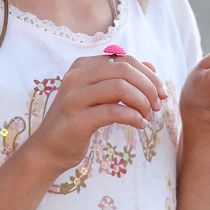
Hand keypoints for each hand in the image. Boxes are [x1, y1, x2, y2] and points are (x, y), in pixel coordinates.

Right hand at [27, 54, 168, 174]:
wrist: (48, 149)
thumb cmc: (78, 121)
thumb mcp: (99, 95)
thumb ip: (122, 80)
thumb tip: (152, 66)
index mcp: (82, 66)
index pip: (124, 59)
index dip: (148, 74)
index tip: (161, 93)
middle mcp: (76, 76)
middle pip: (125, 70)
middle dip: (148, 87)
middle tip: (157, 105)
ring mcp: (74, 97)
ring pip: (121, 87)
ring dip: (142, 102)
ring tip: (148, 116)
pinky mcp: (77, 119)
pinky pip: (114, 111)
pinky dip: (133, 117)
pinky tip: (140, 124)